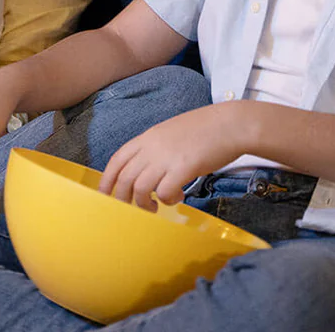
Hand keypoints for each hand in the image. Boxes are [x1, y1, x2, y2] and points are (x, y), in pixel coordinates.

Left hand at [98, 104, 242, 210]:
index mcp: (148, 137)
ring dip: (144, 204)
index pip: (117, 159)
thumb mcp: (172, 133)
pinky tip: (178, 197)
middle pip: (124, 178)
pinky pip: (164, 192)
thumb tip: (147, 169)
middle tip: (133, 210)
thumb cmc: (205, 130)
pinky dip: (167, 200)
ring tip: (156, 207)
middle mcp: (152, 146)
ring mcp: (166, 156)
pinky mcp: (183, 168)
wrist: (230, 124)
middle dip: (123, 200)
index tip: (104, 195)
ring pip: (139, 188)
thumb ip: (156, 148)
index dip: (107, 180)